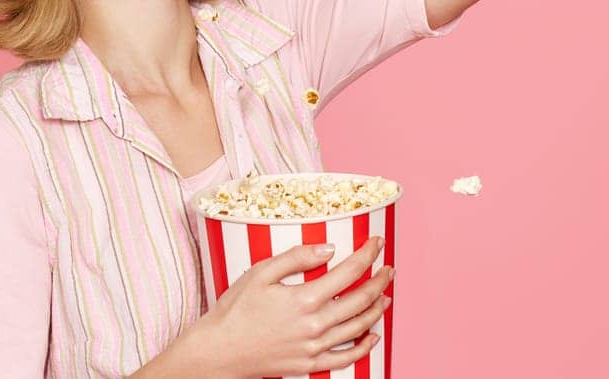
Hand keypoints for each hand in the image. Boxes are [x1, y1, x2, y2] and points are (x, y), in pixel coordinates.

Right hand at [191, 236, 393, 378]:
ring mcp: (314, 348)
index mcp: (304, 299)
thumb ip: (296, 258)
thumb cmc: (235, 310)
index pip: (348, 272)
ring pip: (358, 327)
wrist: (219, 351)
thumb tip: (329, 249)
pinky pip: (345, 358)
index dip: (367, 255)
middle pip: (360, 300)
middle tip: (389, 268)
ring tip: (386, 295)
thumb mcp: (259, 273)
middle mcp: (315, 325)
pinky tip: (372, 336)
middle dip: (380, 281)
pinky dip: (363, 347)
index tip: (377, 243)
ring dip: (377, 309)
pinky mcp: (309, 364)